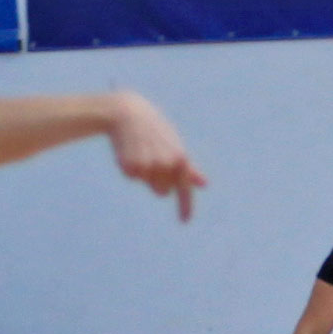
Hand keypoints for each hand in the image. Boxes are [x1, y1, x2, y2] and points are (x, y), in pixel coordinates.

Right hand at [108, 91, 205, 216]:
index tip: (185, 221)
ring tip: (142, 152)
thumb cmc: (156, 131)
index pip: (184, 187)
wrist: (128, 113)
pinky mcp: (131, 166)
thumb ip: (188, 169)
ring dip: (144, 173)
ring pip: (147, 185)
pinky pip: (132, 177)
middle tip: (151, 157)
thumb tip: (204, 184)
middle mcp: (166, 163)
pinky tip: (130, 151)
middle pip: (162, 191)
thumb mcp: (175, 147)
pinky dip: (130, 167)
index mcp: (180, 158)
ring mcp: (149, 165)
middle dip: (157, 181)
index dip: (185, 206)